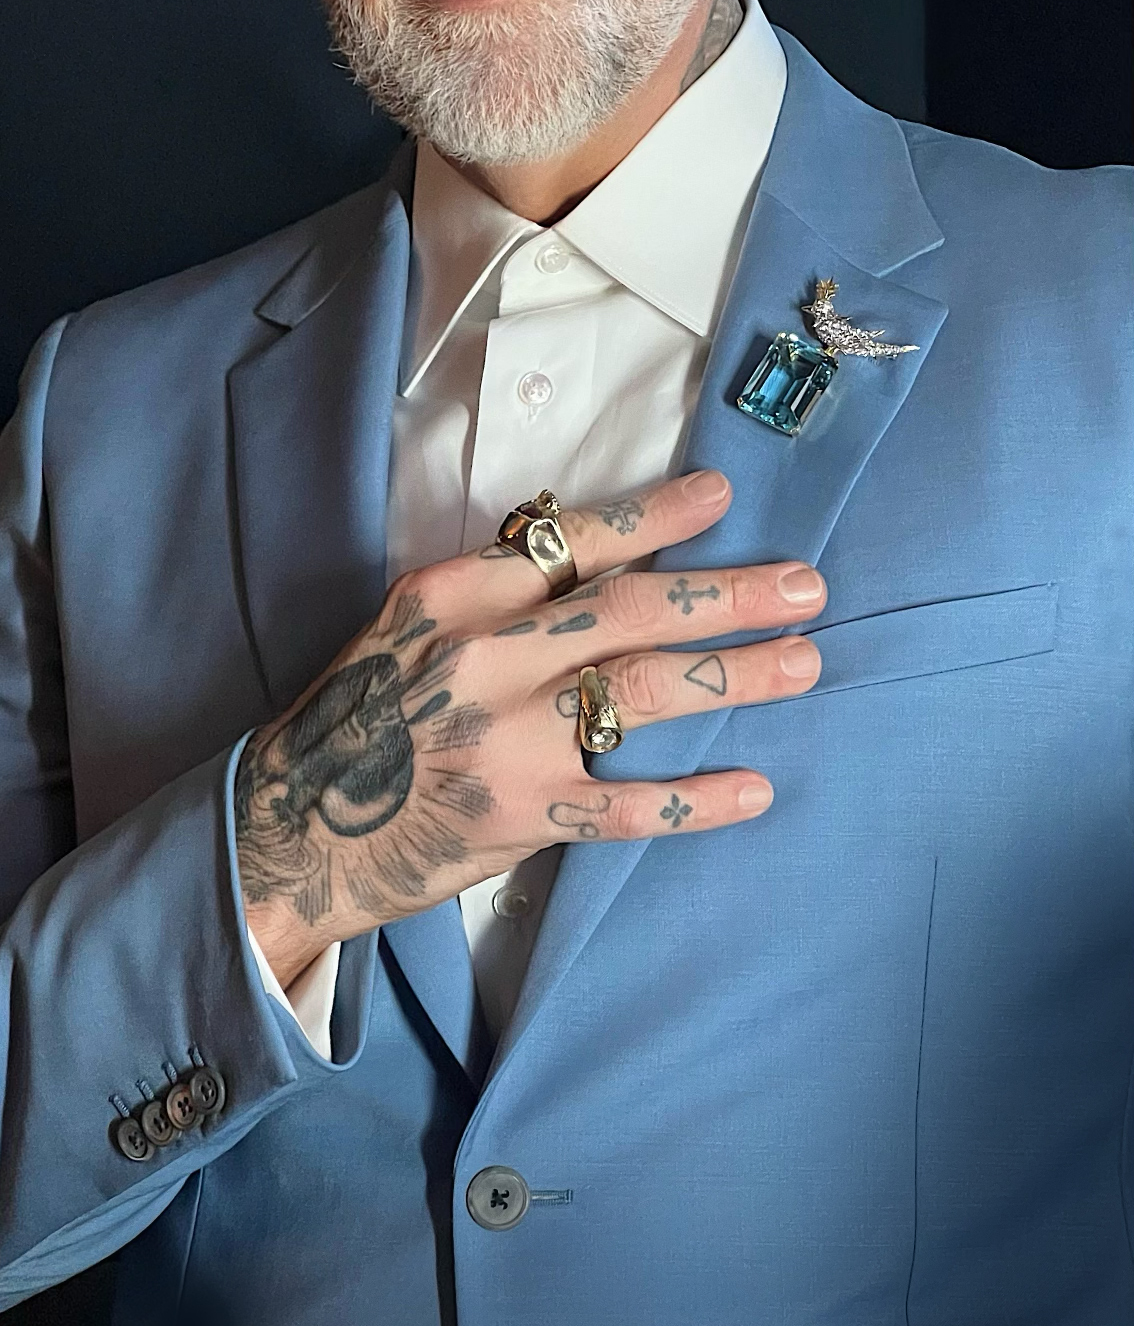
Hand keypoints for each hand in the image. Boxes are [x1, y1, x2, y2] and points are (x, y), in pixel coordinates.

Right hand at [236, 470, 824, 986]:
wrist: (293, 828)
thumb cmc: (360, 714)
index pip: (570, 542)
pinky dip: (695, 800)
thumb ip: (495, 592)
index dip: (654, 517)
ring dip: (734, 675)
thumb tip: (605, 555)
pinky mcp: (518, 821)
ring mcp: (504, 742)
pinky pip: (626, 809)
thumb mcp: (408, 626)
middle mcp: (482, 658)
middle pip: (629, 610)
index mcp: (452, 597)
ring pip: (640, 693)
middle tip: (805, 584)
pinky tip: (754, 789)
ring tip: (805, 661)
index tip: (722, 496)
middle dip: (726, 593)